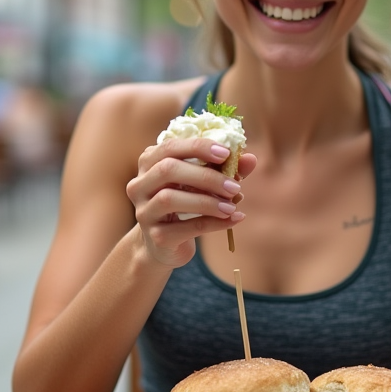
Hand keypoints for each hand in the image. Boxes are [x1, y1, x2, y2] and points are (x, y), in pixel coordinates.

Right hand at [126, 139, 255, 267]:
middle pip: (168, 170)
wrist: (165, 244)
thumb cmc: (186, 203)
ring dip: (207, 201)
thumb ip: (225, 169)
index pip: (170, 146)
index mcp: (149, 162)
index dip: (198, 147)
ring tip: (232, 206)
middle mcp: (140, 184)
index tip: (226, 153)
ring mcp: (144, 211)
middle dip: (205, 176)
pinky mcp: (155, 236)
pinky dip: (213, 223)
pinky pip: (184, 228)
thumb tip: (250, 159)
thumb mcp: (203, 183)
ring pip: (170, 199)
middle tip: (235, 186)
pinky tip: (233, 219)